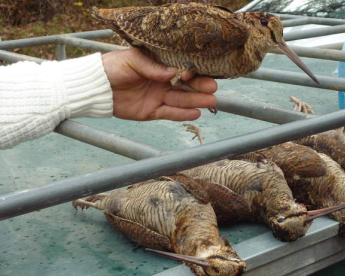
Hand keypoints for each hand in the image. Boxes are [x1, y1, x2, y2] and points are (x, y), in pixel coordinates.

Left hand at [102, 48, 216, 120]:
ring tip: (211, 102)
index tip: (192, 72)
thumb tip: (171, 72)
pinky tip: (196, 113)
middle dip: (200, 87)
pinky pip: (169, 113)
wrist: (97, 86)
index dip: (189, 71)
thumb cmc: (114, 67)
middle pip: (185, 85)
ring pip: (181, 100)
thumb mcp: (132, 60)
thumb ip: (152, 66)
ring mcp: (158, 97)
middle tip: (212, 89)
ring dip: (196, 101)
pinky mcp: (152, 111)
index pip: (180, 68)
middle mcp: (163, 82)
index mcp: (159, 66)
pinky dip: (182, 114)